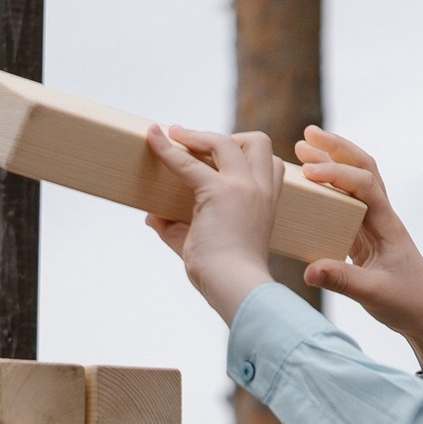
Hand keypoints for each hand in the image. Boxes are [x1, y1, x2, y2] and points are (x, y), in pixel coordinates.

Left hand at [145, 125, 283, 322]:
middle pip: (257, 141)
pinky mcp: (218, 192)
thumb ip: (177, 228)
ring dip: (199, 135)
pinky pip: (188, 162)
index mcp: (266, 203)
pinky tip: (153, 138)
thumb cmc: (224, 277)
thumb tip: (151, 216)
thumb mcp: (202, 245)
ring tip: (174, 136)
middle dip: (227, 136)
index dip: (247, 154)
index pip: (271, 164)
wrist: (235, 288)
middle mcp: (259, 191)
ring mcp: (242, 188)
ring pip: (226, 141)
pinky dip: (167, 149)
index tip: (215, 156)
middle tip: (194, 143)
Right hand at [293, 131, 422, 367]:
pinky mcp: (364, 236)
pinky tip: (309, 183)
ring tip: (303, 148)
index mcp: (388, 225)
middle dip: (336, 149)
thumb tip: (308, 270)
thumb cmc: (406, 303)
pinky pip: (345, 203)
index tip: (310, 172)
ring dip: (331, 162)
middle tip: (307, 135)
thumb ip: (341, 281)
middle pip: (363, 169)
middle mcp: (382, 217)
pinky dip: (328, 187)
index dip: (338, 174)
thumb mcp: (373, 295)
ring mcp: (373, 225)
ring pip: (354, 182)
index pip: (366, 185)